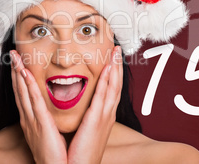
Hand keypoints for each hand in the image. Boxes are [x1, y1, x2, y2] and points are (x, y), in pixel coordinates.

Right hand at [10, 50, 67, 163]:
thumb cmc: (56, 155)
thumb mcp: (49, 134)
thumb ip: (47, 121)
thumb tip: (50, 113)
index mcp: (31, 121)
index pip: (23, 95)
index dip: (19, 78)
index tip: (18, 64)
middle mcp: (28, 118)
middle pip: (19, 90)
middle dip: (15, 71)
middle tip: (13, 54)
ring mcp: (32, 120)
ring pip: (23, 92)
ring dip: (18, 73)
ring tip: (16, 58)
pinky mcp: (40, 123)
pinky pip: (34, 101)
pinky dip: (28, 86)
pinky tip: (25, 74)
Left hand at [67, 46, 122, 163]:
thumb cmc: (81, 150)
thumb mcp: (87, 129)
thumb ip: (88, 114)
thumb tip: (84, 104)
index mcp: (104, 115)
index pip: (111, 88)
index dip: (113, 72)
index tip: (112, 57)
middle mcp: (108, 114)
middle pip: (116, 84)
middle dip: (117, 65)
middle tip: (117, 48)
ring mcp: (104, 117)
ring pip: (113, 87)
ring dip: (114, 68)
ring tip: (114, 52)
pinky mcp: (96, 121)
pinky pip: (103, 97)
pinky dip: (107, 82)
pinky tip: (108, 69)